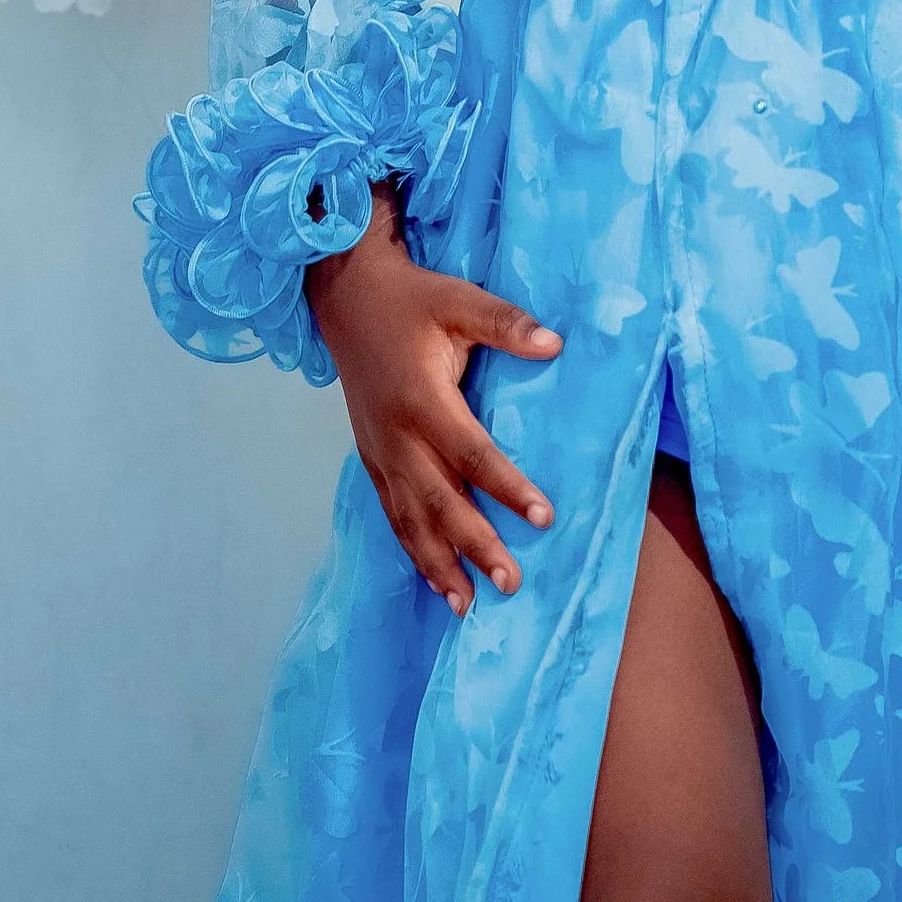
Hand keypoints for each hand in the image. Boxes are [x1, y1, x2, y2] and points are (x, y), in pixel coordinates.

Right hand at [306, 184, 558, 615]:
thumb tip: (555, 343)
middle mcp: (397, 435)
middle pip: (439, 501)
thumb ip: (504, 323)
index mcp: (421, 399)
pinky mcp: (371, 458)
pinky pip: (392, 512)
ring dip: (439, 563)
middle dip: (475, 545)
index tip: (544, 517)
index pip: (472, 453)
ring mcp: (379, 451)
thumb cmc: (410, 299)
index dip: (507, 487)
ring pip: (410, 518)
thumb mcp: (458, 299)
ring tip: (468, 605)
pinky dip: (413, 549)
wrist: (346, 297)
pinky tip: (435, 580)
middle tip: (512, 582)